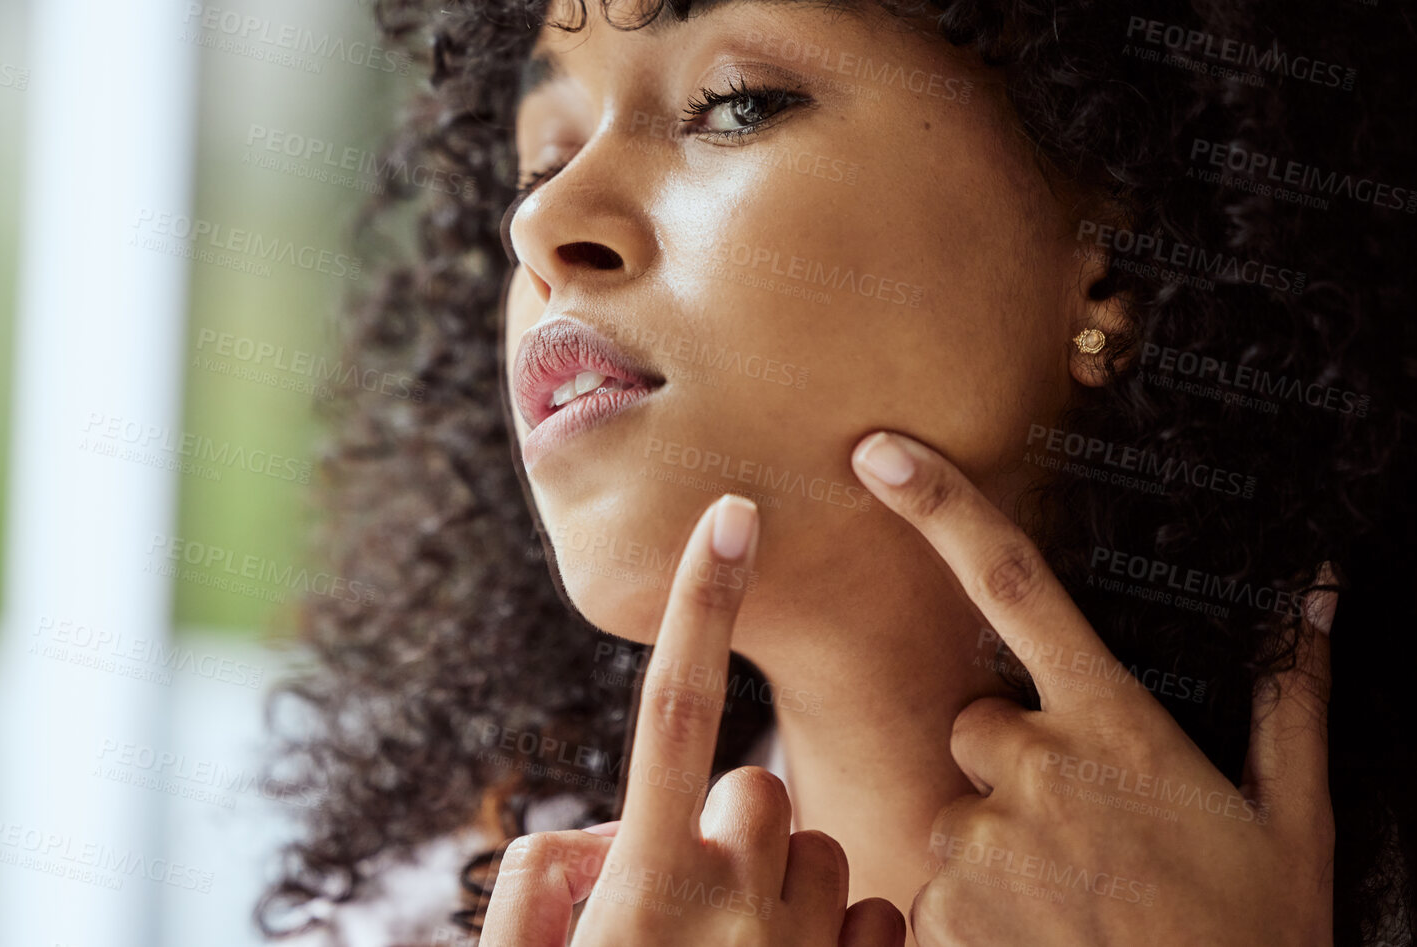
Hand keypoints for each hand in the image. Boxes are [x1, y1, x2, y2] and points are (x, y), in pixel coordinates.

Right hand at [478, 493, 906, 946]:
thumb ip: (538, 884)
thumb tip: (604, 835)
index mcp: (648, 889)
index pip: (677, 712)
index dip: (702, 604)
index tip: (733, 513)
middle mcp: (736, 910)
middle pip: (759, 791)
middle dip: (731, 824)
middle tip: (688, 910)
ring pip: (821, 852)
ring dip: (787, 888)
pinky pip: (878, 915)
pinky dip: (842, 938)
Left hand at [850, 431, 1335, 945]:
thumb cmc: (1257, 938)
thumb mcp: (1292, 821)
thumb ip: (1289, 699)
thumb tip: (1315, 589)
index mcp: (1114, 725)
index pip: (1014, 584)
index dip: (941, 507)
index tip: (878, 452)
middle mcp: (1035, 770)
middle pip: (977, 724)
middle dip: (1012, 766)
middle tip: (1087, 840)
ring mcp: (983, 846)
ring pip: (958, 815)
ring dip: (998, 850)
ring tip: (1075, 909)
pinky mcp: (942, 918)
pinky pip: (933, 893)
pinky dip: (973, 919)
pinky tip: (1041, 944)